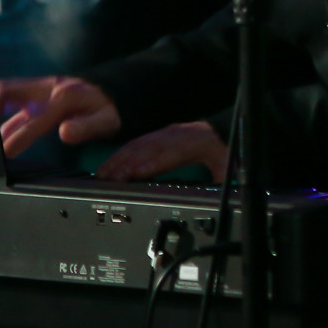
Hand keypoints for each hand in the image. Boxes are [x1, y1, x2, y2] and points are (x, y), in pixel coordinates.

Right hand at [0, 76, 120, 157]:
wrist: (111, 89)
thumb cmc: (107, 108)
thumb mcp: (106, 121)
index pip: (32, 119)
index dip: (16, 138)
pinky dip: (4, 114)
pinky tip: (0, 131)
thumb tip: (65, 132)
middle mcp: (47, 88)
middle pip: (7, 90)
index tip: (4, 153)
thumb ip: (86, 127)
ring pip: (7, 94)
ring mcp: (40, 88)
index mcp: (63, 97)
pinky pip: (13, 99)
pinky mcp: (37, 92)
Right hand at [95, 121, 227, 182]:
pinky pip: (134, 144)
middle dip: (123, 165)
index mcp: (190, 144)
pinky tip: (109, 166)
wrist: (218, 129)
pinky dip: (119, 155)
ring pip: (136, 146)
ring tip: (101, 177)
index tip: (135, 174)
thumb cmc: (220, 147)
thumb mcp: (226, 165)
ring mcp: (162, 135)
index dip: (150, 163)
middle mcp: (172, 137)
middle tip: (106, 181)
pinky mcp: (155, 137)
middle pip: (144, 150)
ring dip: (117, 160)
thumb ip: (220, 180)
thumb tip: (224, 198)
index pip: (167, 154)